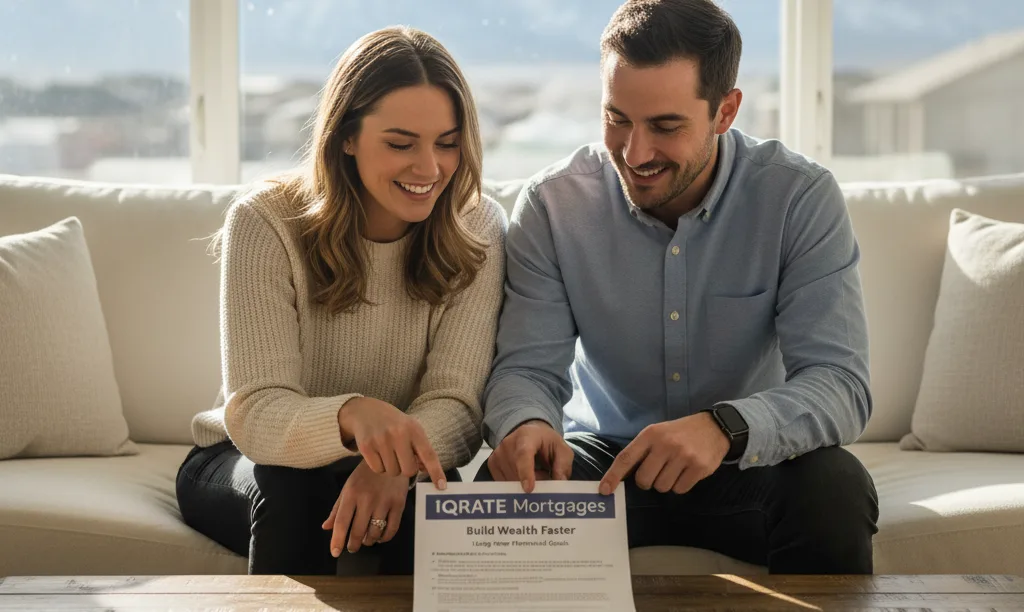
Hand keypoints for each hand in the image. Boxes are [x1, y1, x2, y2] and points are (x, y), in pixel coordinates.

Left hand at [322, 461, 408, 555]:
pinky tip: (380, 537)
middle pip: (358, 531)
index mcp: (351, 494)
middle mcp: (367, 499)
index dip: (337, 540)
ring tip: (366, 540)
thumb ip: (337, 508)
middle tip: (352, 547)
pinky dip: (385, 538)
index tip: (335, 553)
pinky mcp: (399, 504)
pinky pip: (392, 529)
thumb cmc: (365, 475)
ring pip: (375, 533)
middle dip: (353, 545)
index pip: (341, 522)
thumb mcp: (348, 487)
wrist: (390, 458)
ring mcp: (384, 502)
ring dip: (368, 541)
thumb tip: (326, 528)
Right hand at [338, 397, 446, 487]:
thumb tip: (426, 470)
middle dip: (405, 469)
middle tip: (400, 457)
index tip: (442, 486)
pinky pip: (378, 470)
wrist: (365, 411)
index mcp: (414, 429)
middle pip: (408, 470)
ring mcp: (381, 439)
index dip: (436, 472)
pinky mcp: (366, 446)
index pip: (429, 454)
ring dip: (391, 467)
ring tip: (387, 452)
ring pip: (392, 472)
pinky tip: (377, 452)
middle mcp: (399, 433)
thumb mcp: (411, 429)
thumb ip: (421, 449)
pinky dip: (378, 466)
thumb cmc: (394, 424)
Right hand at [487, 420, 572, 492]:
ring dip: (524, 484)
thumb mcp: (562, 450)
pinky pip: (503, 483)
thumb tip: (559, 482)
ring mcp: (497, 454)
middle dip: (534, 482)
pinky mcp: (492, 464)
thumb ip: (563, 465)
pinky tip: (523, 476)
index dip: (526, 472)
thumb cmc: (547, 443)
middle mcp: (508, 444)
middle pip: (517, 473)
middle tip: (545, 475)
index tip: (529, 489)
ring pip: (510, 481)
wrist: (529, 434)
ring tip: (535, 473)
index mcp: (527, 436)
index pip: (523, 455)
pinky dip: (515, 485)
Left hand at [599, 411, 729, 495]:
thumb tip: (622, 476)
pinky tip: (686, 472)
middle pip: (644, 480)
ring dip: (665, 483)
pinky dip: (680, 485)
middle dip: (647, 481)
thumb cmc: (679, 433)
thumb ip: (641, 451)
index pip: (626, 458)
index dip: (613, 476)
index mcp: (651, 434)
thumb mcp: (658, 433)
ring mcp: (683, 456)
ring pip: (662, 487)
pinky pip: (680, 490)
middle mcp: (666, 444)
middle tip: (657, 472)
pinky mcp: (698, 467)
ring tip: (674, 469)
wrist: (714, 427)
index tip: (604, 490)